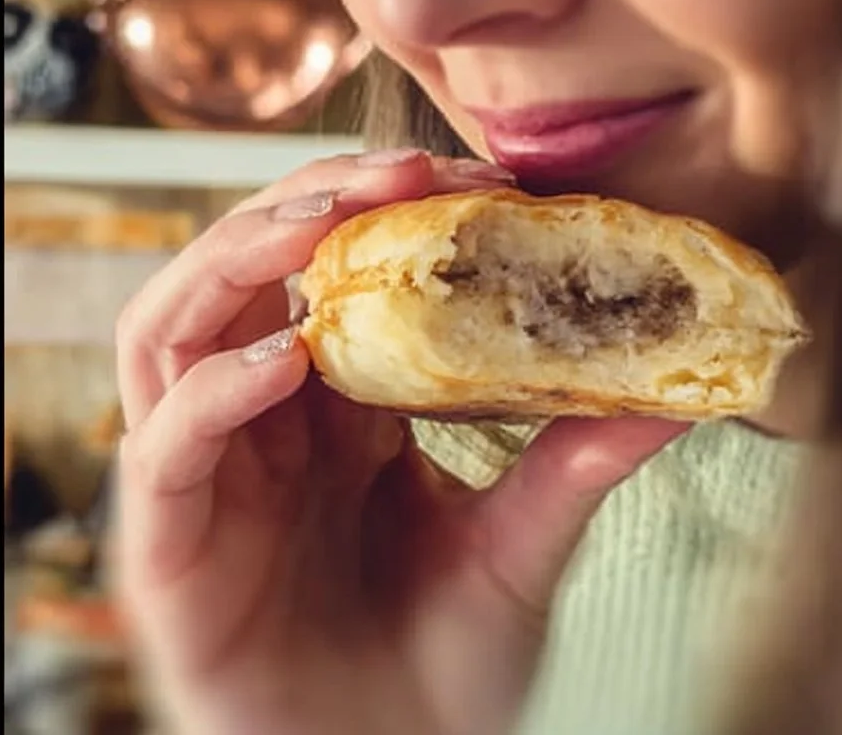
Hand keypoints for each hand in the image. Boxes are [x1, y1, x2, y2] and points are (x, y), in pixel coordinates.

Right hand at [110, 148, 687, 734]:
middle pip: (243, 274)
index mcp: (339, 413)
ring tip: (325, 222)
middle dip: (309, 203)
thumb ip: (576, 467)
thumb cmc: (443, 673)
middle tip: (404, 168)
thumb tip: (677, 393)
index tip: (477, 175)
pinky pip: (164, 445)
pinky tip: (286, 360)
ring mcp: (211, 482)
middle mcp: (265, 429)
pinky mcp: (172, 551)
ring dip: (238, 258)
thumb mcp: (521, 551)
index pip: (337, 278)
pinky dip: (213, 391)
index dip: (391, 213)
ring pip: (172, 329)